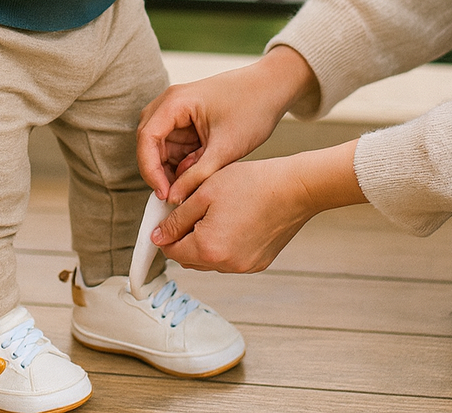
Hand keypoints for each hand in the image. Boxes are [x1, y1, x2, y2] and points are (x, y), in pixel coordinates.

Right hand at [136, 46, 317, 203]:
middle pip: (149, 143)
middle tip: (175, 196)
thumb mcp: (225, 148)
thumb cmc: (252, 109)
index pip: (147, 138)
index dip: (150, 169)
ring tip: (193, 184)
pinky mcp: (188, 121)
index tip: (164, 194)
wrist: (273, 89)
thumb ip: (197, 175)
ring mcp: (178, 111)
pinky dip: (183, 162)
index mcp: (176, 102)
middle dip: (159, 171)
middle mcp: (170, 103)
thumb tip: (173, 198)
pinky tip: (199, 173)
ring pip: (161, 147)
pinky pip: (175, 146)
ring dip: (172, 167)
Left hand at [151, 142, 364, 272]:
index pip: (172, 251)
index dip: (166, 232)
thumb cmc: (250, 183)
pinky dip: (225, 244)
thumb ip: (177, 218)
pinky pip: (231, 258)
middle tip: (192, 209)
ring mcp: (245, 267)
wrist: (294, 189)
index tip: (168, 216)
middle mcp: (226, 265)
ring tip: (215, 211)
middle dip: (185, 237)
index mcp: (208, 248)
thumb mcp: (204, 193)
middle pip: (190, 258)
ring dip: (204, 241)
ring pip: (210, 259)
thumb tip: (158, 237)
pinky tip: (234, 220)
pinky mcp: (259, 263)